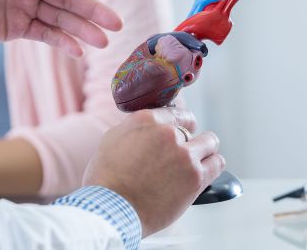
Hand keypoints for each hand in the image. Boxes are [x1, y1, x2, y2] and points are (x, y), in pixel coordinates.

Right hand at [82, 108, 224, 236]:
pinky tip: (204, 171)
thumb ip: (134, 129)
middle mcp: (168, 133)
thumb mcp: (111, 140)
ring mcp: (185, 155)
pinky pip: (217, 163)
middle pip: (191, 127)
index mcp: (146, 120)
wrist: (112, 209)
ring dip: (203, 150)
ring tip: (194, 161)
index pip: (175, 113)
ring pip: (210, 142)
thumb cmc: (106, 179)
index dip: (176, 124)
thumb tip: (148, 127)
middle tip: (178, 153)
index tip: (177, 131)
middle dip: (186, 139)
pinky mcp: (196, 177)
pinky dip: (212, 165)